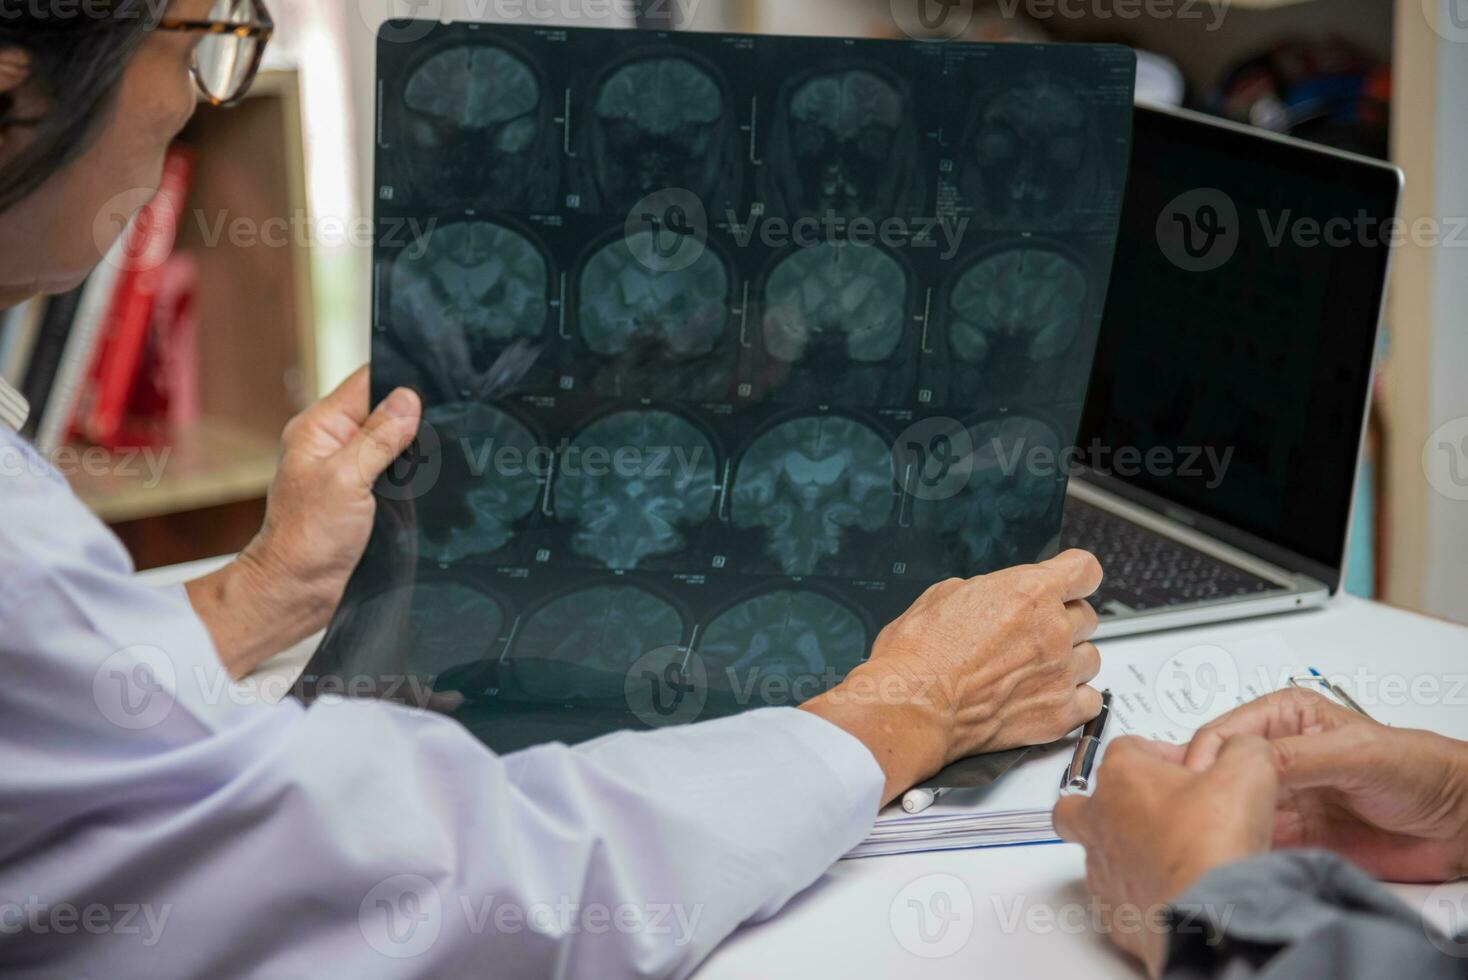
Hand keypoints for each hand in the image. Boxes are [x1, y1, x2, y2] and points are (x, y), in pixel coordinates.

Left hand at [188, 368, 421, 677]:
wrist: (299, 590)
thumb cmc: (308, 538)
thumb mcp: (346, 479)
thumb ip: (379, 438)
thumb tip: (408, 398)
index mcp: (321, 427)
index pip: (366, 382)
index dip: (400, 380)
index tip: (434, 387)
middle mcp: (335, 443)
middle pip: (386, 411)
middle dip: (414, 417)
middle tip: (443, 427)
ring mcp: (351, 469)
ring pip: (396, 442)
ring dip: (416, 450)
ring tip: (438, 457)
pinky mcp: (366, 495)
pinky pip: (398, 471)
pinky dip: (414, 474)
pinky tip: (431, 481)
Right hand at [801, 549, 1104, 804]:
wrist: (912, 705)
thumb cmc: (918, 654)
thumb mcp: (943, 595)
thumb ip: (985, 592)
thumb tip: (992, 596)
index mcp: (1029, 591)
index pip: (1085, 570)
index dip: (1075, 577)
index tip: (1070, 584)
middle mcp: (1052, 629)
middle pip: (1086, 616)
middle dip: (1062, 622)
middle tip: (1034, 635)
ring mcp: (1059, 673)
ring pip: (1090, 658)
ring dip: (1069, 661)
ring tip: (1036, 669)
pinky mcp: (1058, 714)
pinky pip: (1090, 700)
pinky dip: (1074, 699)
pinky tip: (1047, 697)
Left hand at [1053, 736, 1277, 976]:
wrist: (1205, 916)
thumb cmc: (1211, 846)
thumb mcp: (1246, 774)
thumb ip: (1241, 748)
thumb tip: (1240, 748)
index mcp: (1121, 777)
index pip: (1127, 748)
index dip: (1161, 755)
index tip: (1188, 768)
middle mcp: (1098, 820)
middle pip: (1082, 801)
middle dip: (1110, 801)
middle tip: (1150, 810)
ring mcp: (1099, 868)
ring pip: (1097, 851)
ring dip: (1126, 850)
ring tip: (1173, 857)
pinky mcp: (1110, 910)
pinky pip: (1115, 895)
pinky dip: (1137, 892)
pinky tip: (1170, 893)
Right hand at [1183, 688, 1467, 881]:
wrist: (1457, 823)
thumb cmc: (1420, 769)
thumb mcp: (1355, 752)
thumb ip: (1298, 756)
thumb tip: (1244, 763)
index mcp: (1282, 718)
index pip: (1221, 734)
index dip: (1204, 759)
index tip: (1199, 786)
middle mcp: (1276, 755)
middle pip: (1219, 773)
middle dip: (1207, 793)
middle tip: (1200, 816)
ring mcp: (1283, 797)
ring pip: (1231, 809)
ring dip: (1223, 824)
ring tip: (1219, 838)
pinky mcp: (1292, 836)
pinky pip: (1253, 841)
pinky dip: (1242, 849)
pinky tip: (1240, 853)